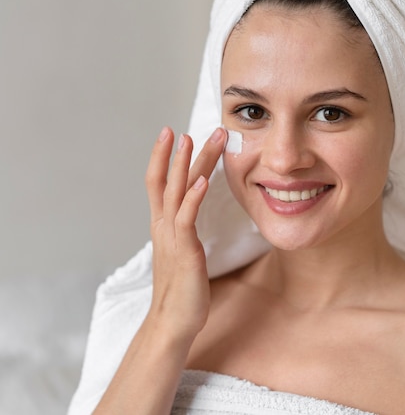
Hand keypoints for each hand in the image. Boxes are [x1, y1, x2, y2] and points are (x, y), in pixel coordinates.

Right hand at [144, 126, 225, 343]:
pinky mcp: (185, 250)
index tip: (174, 132)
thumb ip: (184, 230)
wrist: (173, 322)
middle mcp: (164, 226)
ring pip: (176, 191)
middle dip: (181, 151)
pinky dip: (193, 197)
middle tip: (193, 125)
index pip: (158, 183)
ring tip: (195, 138)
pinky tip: (204, 180)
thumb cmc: (183, 289)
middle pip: (168, 180)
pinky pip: (187, 218)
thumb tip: (191, 214)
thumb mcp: (183, 252)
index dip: (163, 157)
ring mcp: (172, 237)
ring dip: (187, 163)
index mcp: (163, 225)